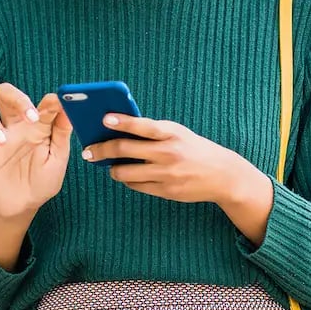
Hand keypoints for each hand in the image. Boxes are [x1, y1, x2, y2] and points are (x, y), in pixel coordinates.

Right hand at [0, 82, 72, 220]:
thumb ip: (62, 134)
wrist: (24, 205)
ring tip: (2, 141)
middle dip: (14, 97)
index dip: (48, 101)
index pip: (40, 103)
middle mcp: (15, 127)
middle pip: (5, 94)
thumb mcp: (58, 158)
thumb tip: (69, 109)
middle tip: (28, 116)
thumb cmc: (44, 178)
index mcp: (36, 126)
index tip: (55, 105)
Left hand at [83, 115, 257, 204]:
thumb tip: (121, 128)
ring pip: (125, 172)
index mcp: (171, 133)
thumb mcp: (178, 133)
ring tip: (109, 165)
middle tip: (89, 151)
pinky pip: (136, 186)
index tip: (104, 118)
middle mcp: (167, 153)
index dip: (122, 121)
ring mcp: (166, 173)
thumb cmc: (194, 148)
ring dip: (112, 169)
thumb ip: (154, 131)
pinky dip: (127, 180)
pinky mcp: (165, 191)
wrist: (221, 175)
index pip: (142, 125)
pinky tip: (127, 175)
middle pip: (125, 150)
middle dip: (101, 150)